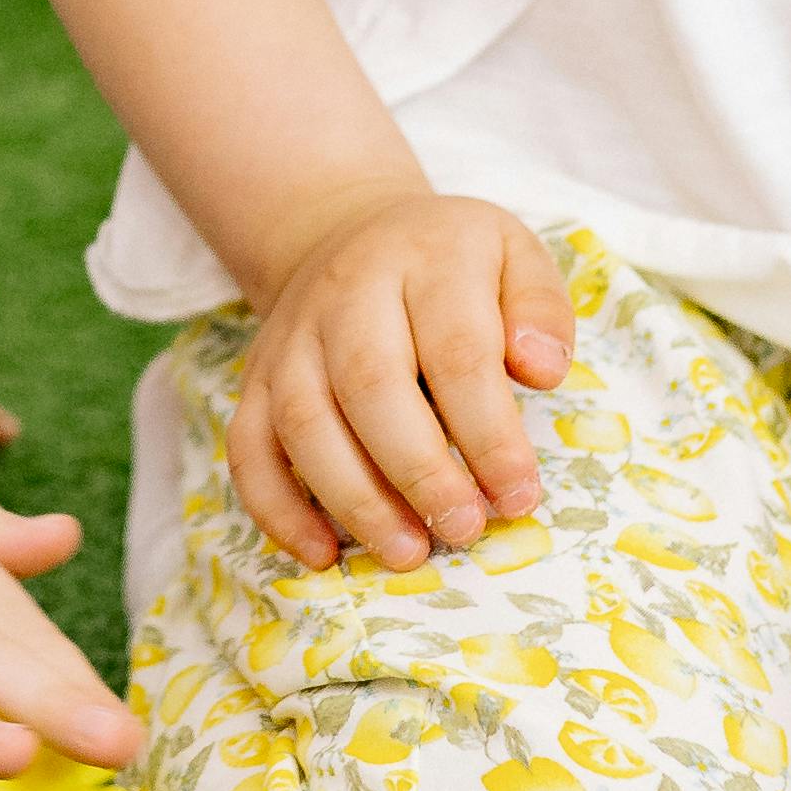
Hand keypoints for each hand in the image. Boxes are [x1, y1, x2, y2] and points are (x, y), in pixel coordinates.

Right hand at [231, 191, 577, 569]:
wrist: (349, 236)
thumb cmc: (449, 265)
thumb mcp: (514, 256)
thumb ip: (540, 308)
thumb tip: (542, 370)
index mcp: (424, 262)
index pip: (456, 350)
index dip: (488, 432)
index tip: (519, 495)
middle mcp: (346, 296)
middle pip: (370, 385)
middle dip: (419, 472)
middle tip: (465, 530)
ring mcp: (291, 340)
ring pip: (305, 423)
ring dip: (354, 499)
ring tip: (408, 552)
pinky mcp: (256, 381)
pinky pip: (248, 448)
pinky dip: (277, 508)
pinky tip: (321, 554)